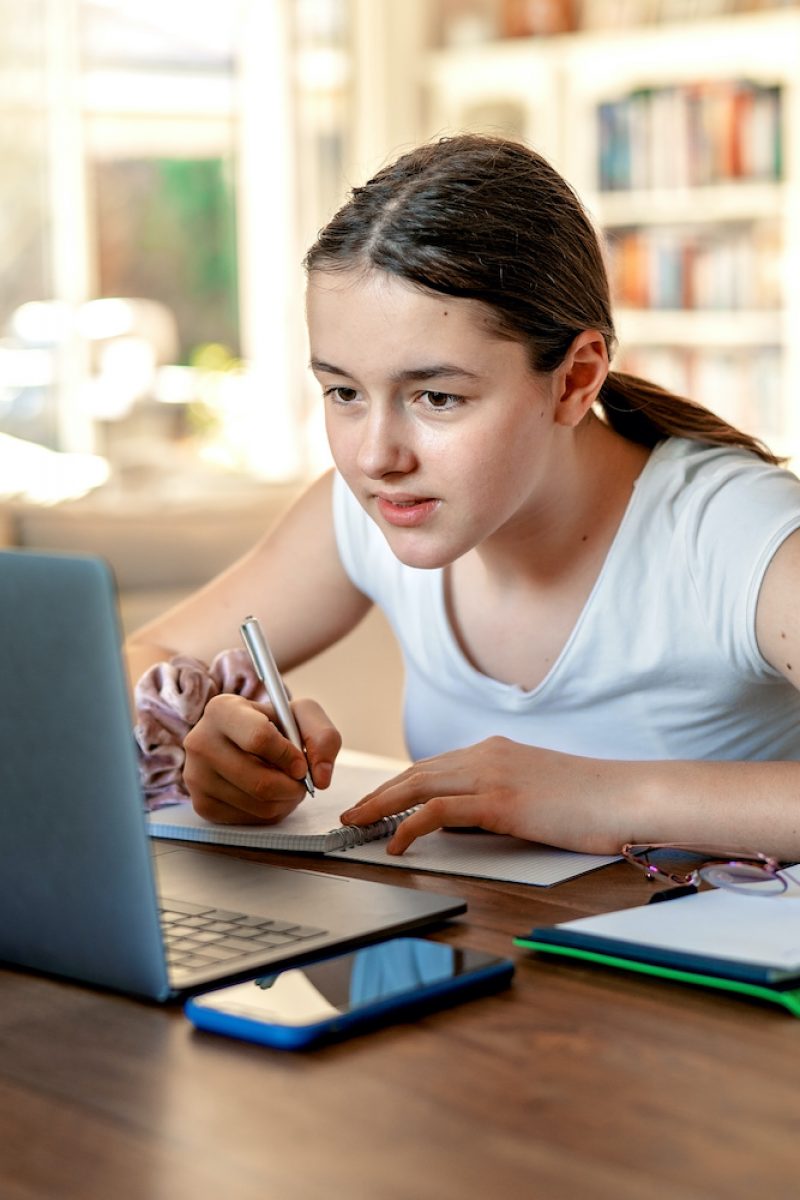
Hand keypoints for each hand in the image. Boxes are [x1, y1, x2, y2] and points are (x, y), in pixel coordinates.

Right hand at [183, 693, 341, 823]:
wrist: (241, 740)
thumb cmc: (271, 724)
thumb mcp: (301, 715)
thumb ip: (323, 737)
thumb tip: (321, 778)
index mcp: (222, 710)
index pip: (259, 739)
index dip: (289, 756)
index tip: (301, 764)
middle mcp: (200, 742)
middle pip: (259, 782)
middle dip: (292, 787)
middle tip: (301, 782)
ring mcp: (196, 776)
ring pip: (256, 804)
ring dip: (285, 801)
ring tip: (287, 786)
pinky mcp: (201, 804)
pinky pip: (248, 819)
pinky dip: (270, 812)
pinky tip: (269, 795)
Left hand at [340, 737, 628, 854]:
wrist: (629, 796)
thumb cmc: (594, 802)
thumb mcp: (538, 794)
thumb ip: (502, 800)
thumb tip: (470, 824)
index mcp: (496, 752)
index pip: (433, 767)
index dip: (399, 785)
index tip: (376, 802)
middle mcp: (488, 755)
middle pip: (416, 773)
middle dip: (379, 793)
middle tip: (351, 812)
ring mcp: (492, 774)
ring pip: (417, 786)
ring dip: (381, 806)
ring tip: (356, 824)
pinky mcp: (500, 800)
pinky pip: (438, 812)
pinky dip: (409, 825)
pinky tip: (394, 842)